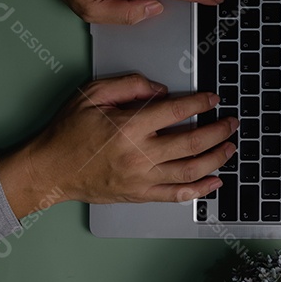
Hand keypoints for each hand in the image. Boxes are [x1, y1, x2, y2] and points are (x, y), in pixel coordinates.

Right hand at [0, 74, 237, 218]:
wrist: (49, 169)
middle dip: (218, 131)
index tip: (212, 98)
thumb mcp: (91, 95)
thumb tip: (160, 89)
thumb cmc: (67, 133)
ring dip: (216, 159)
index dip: (200, 102)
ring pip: (190, 170)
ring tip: (230, 148)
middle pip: (191, 143)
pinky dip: (200, 190)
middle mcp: (139, 154)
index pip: (176, 111)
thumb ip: (128, 85)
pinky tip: (215, 181)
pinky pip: (177, 195)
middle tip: (232, 123)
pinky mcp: (140, 194)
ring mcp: (142, 178)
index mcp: (129, 126)